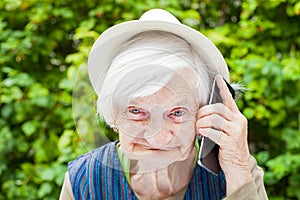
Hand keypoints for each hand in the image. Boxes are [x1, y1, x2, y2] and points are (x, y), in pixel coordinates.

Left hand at [196, 75, 251, 194]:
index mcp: (237, 117)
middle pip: (217, 108)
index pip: (229, 99)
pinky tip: (201, 134)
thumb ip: (220, 121)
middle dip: (203, 112)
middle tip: (197, 119)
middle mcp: (239, 122)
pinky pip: (213, 132)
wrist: (238, 167)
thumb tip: (202, 114)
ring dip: (202, 123)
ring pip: (214, 119)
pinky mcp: (230, 142)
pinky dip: (204, 132)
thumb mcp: (227, 132)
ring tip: (198, 128)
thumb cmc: (227, 147)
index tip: (218, 77)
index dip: (222, 88)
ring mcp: (236, 132)